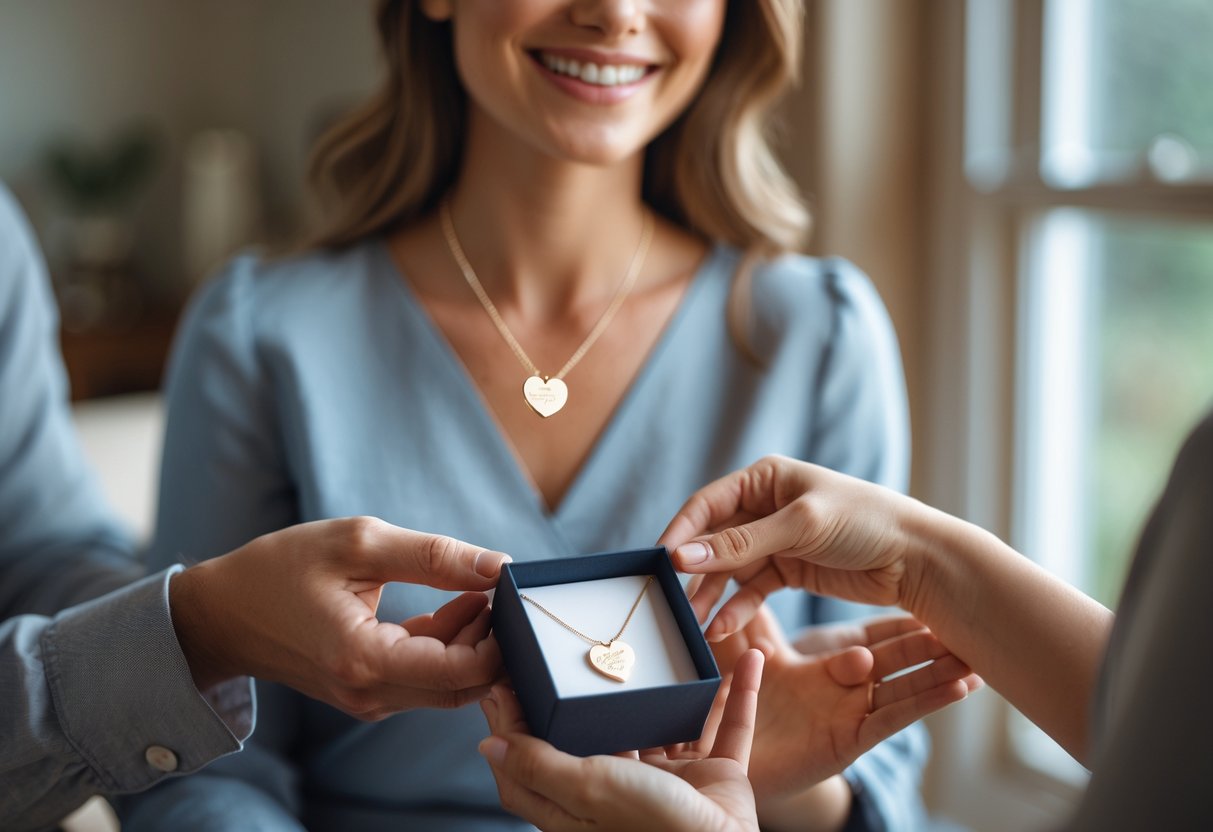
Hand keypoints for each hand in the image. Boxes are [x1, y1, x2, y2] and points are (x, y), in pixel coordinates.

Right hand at [170, 516, 509, 717]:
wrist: (222, 612)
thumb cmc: (281, 568)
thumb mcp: (358, 543)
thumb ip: (434, 556)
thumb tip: (497, 565)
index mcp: (364, 660)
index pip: (464, 673)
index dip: (499, 635)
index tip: (505, 592)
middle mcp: (370, 694)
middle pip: (465, 685)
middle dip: (492, 640)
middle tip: (495, 589)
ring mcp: (369, 700)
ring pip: (450, 685)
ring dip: (473, 640)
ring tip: (471, 588)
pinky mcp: (369, 693)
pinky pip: (427, 678)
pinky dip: (449, 645)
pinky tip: (453, 604)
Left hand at [478, 651, 765, 831]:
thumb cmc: (653, 826)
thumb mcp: (585, 788)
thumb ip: (537, 764)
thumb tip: (487, 744)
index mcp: (585, 800)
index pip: (539, 758)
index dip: (519, 721)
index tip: (509, 673)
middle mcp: (625, 789)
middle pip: (604, 732)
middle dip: (597, 692)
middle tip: (582, 644)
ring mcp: (674, 783)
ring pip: (671, 722)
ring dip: (676, 687)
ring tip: (669, 645)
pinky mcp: (718, 777)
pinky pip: (732, 727)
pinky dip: (741, 693)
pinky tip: (748, 658)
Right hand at [659, 455, 928, 639]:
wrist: (917, 560)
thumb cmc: (865, 523)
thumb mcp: (799, 527)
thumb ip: (741, 544)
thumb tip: (683, 557)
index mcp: (765, 479)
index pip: (708, 504)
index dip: (681, 532)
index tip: (659, 562)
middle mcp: (765, 507)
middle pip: (714, 540)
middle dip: (693, 572)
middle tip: (669, 602)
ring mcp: (775, 541)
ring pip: (729, 570)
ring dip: (711, 596)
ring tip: (692, 626)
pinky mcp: (789, 571)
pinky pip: (752, 591)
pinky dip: (737, 609)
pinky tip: (721, 629)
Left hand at [678, 609, 977, 812]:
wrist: (728, 756)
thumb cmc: (736, 702)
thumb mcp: (743, 650)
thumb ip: (747, 614)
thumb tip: (740, 561)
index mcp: (827, 661)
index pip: (874, 635)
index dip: (903, 619)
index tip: (933, 589)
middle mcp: (847, 685)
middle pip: (898, 657)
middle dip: (930, 640)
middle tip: (966, 616)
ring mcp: (853, 711)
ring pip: (906, 685)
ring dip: (942, 669)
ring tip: (980, 652)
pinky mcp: (852, 738)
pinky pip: (893, 717)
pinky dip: (928, 702)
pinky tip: (960, 688)